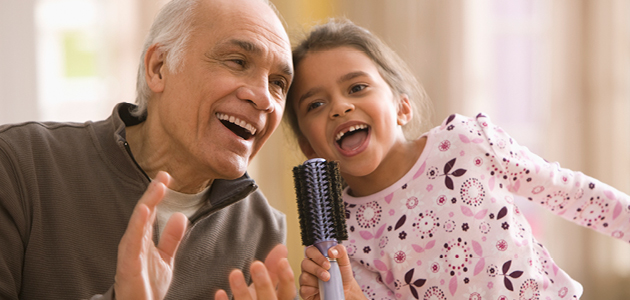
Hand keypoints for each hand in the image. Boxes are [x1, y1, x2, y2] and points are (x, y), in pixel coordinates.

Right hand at [113, 171, 188, 299]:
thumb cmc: (148, 285)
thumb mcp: (165, 258)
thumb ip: (171, 238)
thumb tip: (179, 216)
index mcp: (143, 239)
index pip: (150, 211)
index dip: (157, 193)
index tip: (166, 176)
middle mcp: (134, 242)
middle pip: (143, 213)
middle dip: (152, 194)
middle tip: (163, 176)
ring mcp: (130, 252)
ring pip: (137, 224)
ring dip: (146, 205)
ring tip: (156, 189)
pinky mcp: (129, 264)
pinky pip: (133, 243)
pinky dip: (138, 226)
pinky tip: (144, 212)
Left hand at [215, 244, 295, 299]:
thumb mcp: (268, 287)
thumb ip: (274, 269)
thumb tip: (281, 247)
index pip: (288, 292)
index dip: (286, 278)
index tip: (282, 261)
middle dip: (263, 283)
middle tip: (256, 264)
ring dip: (242, 291)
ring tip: (235, 273)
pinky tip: (220, 292)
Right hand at [299, 244, 364, 299]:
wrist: (346, 290)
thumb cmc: (343, 274)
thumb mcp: (344, 261)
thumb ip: (340, 251)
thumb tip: (331, 251)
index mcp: (316, 258)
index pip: (310, 251)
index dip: (317, 256)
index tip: (327, 264)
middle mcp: (309, 267)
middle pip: (304, 263)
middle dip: (316, 269)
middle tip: (327, 275)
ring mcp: (306, 279)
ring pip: (304, 277)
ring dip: (316, 281)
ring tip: (326, 283)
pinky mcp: (305, 291)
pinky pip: (303, 289)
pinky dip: (312, 290)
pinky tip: (319, 290)